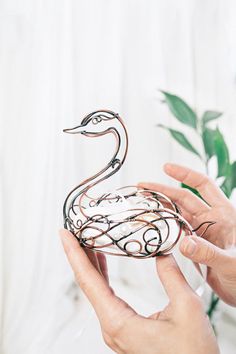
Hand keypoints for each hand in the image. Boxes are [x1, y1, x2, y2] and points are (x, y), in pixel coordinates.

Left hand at [60, 229, 217, 353]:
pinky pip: (105, 298)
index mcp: (119, 322)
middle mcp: (112, 327)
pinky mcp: (123, 329)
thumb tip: (163, 253)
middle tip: (75, 231)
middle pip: (88, 284)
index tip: (65, 236)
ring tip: (88, 241)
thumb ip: (172, 276)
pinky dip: (102, 277)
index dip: (74, 254)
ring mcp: (116, 329)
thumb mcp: (187, 309)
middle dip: (79, 255)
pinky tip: (103, 265)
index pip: (88, 281)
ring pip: (96, 290)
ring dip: (91, 264)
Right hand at [139, 163, 235, 305]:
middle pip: (184, 199)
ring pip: (179, 214)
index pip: (203, 185)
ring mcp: (203, 233)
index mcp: (224, 214)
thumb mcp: (231, 263)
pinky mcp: (196, 247)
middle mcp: (212, 220)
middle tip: (143, 187)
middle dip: (163, 191)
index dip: (185, 175)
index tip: (166, 167)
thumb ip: (208, 253)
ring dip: (162, 207)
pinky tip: (154, 224)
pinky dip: (165, 226)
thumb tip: (184, 243)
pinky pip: (178, 232)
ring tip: (144, 202)